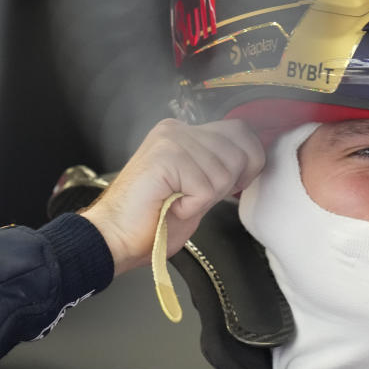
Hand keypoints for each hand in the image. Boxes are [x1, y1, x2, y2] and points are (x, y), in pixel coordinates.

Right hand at [80, 118, 265, 276]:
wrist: (114, 240)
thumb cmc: (154, 221)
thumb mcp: (200, 187)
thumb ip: (222, 167)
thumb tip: (254, 158)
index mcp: (186, 132)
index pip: (242, 132)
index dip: (249, 162)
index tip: (229, 186)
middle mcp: (178, 129)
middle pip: (239, 151)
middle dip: (227, 184)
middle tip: (195, 198)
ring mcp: (170, 140)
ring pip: (224, 172)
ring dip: (205, 198)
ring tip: (177, 202)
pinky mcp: (166, 156)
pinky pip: (206, 187)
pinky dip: (194, 206)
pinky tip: (171, 206)